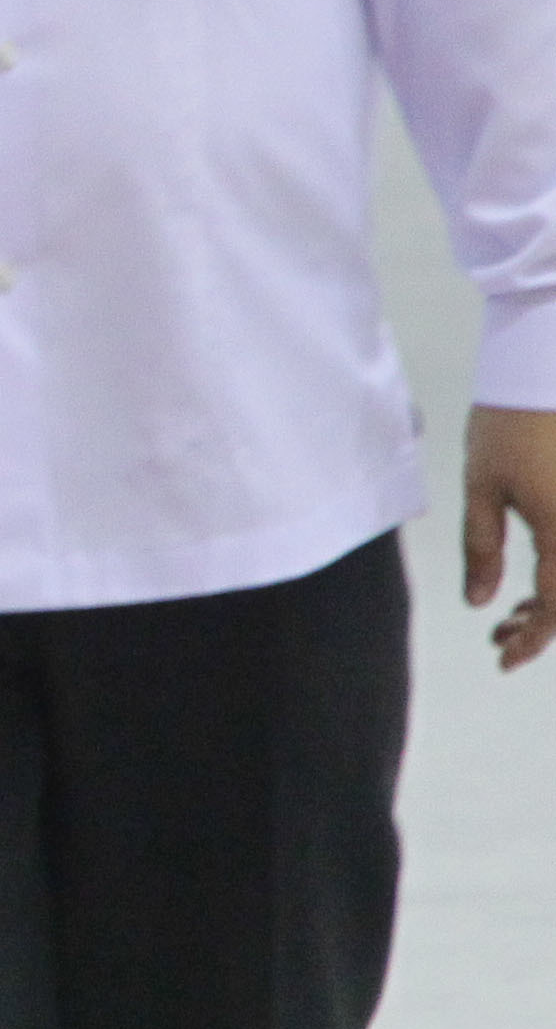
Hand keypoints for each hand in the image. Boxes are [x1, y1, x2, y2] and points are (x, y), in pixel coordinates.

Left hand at [464, 405, 555, 666]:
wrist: (547, 369)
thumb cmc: (509, 424)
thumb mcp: (482, 488)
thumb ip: (482, 548)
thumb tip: (481, 603)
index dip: (532, 642)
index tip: (502, 660)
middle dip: (542, 627)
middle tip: (499, 635)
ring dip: (554, 604)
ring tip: (512, 613)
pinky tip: (537, 582)